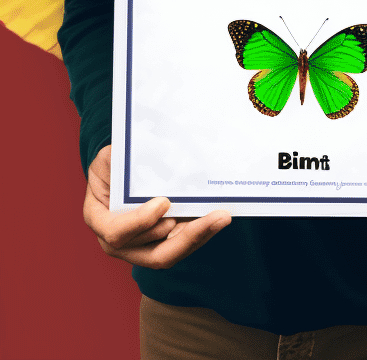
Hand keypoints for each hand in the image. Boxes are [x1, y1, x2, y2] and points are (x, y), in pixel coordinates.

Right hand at [84, 145, 230, 268]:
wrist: (123, 174)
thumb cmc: (114, 166)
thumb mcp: (110, 158)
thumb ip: (115, 160)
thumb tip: (129, 157)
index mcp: (99, 220)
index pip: (116, 232)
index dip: (140, 222)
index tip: (164, 202)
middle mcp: (118, 242)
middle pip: (151, 254)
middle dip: (184, 238)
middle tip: (214, 217)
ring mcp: (140, 248)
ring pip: (171, 254)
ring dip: (199, 237)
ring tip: (222, 217)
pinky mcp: (161, 244)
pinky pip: (181, 247)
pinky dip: (201, 235)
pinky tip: (218, 219)